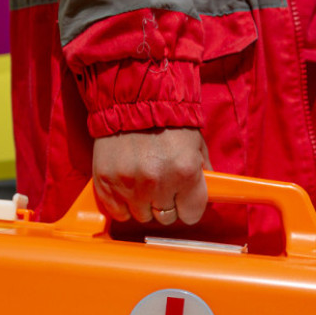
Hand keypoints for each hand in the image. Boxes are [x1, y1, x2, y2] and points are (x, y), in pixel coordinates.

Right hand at [91, 128, 210, 224]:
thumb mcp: (196, 143)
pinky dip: (121, 204)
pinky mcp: (106, 181)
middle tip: (162, 184)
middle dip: (165, 203)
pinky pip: (117, 211)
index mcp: (185, 171)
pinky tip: (127, 187)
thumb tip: (209, 194)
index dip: (188, 207)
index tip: (183, 200)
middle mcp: (157, 181)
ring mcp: (129, 183)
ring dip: (143, 203)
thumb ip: (203, 172)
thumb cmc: (168, 119)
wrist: (132, 97)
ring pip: (140, 215)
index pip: (191, 215)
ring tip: (143, 180)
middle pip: (165, 217)